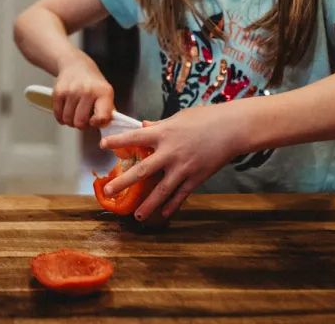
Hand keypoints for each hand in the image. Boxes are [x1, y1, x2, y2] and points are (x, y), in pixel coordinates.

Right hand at [52, 55, 113, 129]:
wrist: (75, 65)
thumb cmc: (92, 82)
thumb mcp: (106, 93)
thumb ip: (107, 111)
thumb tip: (105, 127)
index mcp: (104, 92)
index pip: (101, 117)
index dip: (96, 124)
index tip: (94, 121)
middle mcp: (87, 91)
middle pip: (80, 122)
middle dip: (81, 124)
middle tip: (83, 117)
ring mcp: (72, 91)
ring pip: (68, 120)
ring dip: (71, 121)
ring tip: (75, 112)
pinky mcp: (58, 92)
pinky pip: (58, 115)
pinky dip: (61, 117)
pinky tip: (67, 110)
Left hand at [98, 103, 247, 219]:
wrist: (232, 129)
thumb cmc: (206, 118)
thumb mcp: (179, 117)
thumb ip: (160, 125)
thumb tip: (145, 126)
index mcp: (163, 133)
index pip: (135, 137)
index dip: (117, 141)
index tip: (102, 146)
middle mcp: (170, 152)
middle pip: (142, 170)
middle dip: (123, 182)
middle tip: (108, 191)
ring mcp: (183, 168)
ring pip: (161, 190)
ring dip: (147, 205)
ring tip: (136, 217)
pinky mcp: (196, 178)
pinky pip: (181, 195)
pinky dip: (172, 205)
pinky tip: (163, 214)